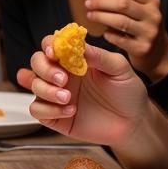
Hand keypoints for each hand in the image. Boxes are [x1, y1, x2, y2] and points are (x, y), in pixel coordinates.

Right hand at [15, 36, 149, 145]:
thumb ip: (99, 56)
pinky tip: (70, 111)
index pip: (52, 45)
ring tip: (67, 98)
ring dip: (47, 90)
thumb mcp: (119, 69)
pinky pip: (37, 110)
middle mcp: (62, 75)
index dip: (49, 45)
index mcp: (75, 60)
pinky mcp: (54, 116)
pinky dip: (49, 110)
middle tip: (63, 80)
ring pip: (34, 85)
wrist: (133, 123)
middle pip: (37, 63)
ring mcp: (56, 95)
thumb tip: (80, 45)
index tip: (54, 52)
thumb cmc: (127, 93)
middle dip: (45, 69)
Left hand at [85, 0, 167, 81]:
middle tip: (88, 4)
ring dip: (101, 16)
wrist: (160, 54)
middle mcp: (153, 15)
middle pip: (123, 3)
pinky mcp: (142, 48)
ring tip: (90, 15)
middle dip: (101, 2)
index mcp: (152, 2)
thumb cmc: (144, 28)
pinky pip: (119, 39)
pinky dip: (108, 34)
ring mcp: (149, 32)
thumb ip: (126, 1)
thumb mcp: (142, 11)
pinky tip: (104, 33)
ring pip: (120, 21)